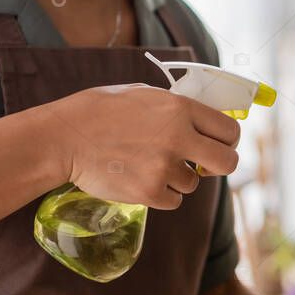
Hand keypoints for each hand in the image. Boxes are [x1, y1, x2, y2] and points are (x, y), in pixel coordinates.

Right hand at [43, 84, 240, 208]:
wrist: (65, 138)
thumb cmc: (99, 111)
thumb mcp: (142, 94)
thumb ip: (175, 108)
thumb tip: (203, 122)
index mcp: (180, 108)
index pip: (229, 130)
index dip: (228, 141)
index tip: (220, 146)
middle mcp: (178, 137)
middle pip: (228, 162)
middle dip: (220, 166)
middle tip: (205, 166)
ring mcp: (164, 167)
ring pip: (193, 183)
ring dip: (178, 178)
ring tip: (148, 165)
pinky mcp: (150, 192)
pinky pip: (173, 200)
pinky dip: (161, 194)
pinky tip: (140, 178)